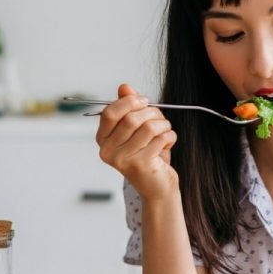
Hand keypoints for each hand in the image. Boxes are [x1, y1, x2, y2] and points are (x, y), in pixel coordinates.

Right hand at [95, 83, 177, 200]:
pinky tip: (168, 143)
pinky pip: (160, 139)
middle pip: (131, 119)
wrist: (157, 186)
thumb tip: (124, 87)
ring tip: (165, 131)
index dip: (129, 102)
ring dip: (163, 125)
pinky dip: (170, 136)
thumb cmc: (147, 154)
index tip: (144, 101)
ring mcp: (123, 160)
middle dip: (152, 113)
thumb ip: (128, 107)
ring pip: (149, 127)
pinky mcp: (141, 165)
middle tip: (160, 119)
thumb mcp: (137, 129)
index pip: (110, 113)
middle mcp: (109, 151)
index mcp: (103, 140)